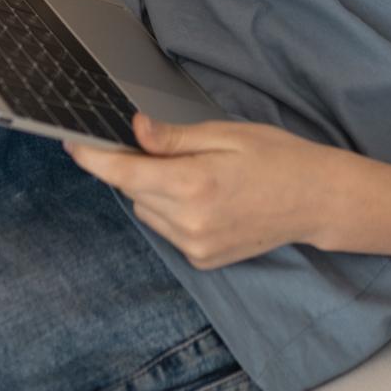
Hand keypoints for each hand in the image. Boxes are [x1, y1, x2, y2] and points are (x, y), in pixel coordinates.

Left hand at [66, 114, 340, 269]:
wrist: (316, 200)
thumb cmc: (278, 157)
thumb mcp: (227, 134)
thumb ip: (175, 137)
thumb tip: (134, 130)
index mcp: (194, 184)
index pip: (124, 173)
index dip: (93, 157)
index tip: (74, 143)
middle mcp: (189, 222)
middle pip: (133, 190)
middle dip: (138, 166)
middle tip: (167, 147)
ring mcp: (195, 246)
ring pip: (147, 211)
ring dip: (155, 190)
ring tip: (198, 174)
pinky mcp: (203, 260)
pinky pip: (167, 229)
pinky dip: (173, 210)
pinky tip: (207, 197)